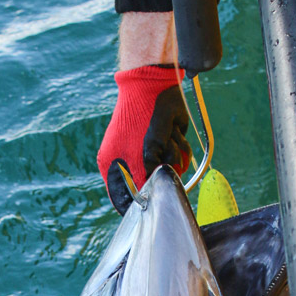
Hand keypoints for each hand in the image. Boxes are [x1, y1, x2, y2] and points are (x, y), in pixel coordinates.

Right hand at [98, 65, 191, 213]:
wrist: (153, 86)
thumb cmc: (140, 119)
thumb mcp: (143, 154)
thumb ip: (147, 180)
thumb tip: (154, 198)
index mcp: (115, 166)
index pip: (124, 198)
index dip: (137, 205)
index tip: (148, 209)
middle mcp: (133, 162)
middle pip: (152, 187)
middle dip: (160, 173)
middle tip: (158, 156)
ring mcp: (152, 154)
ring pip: (170, 172)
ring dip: (172, 154)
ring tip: (166, 137)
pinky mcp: (169, 144)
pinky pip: (181, 158)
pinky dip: (180, 146)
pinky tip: (173, 132)